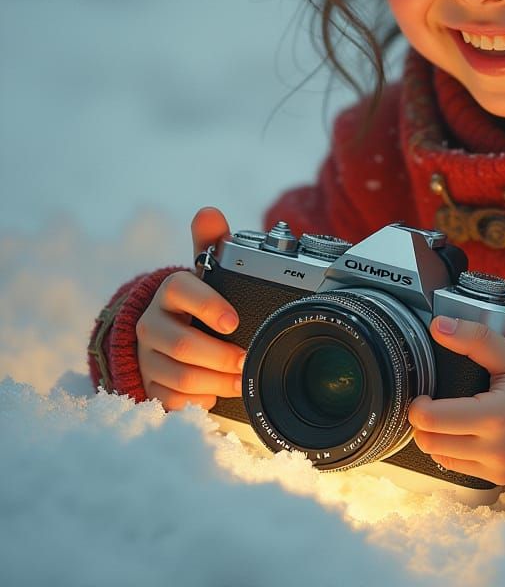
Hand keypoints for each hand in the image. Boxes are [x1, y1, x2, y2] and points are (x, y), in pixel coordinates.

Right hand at [136, 206, 246, 410]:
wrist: (164, 331)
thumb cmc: (195, 300)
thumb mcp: (204, 272)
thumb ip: (212, 244)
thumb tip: (209, 212)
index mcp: (170, 291)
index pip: (182, 291)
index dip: (208, 306)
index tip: (233, 320)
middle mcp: (151, 324)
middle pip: (181, 344)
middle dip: (220, 356)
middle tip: (248, 360)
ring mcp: (148, 357)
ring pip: (179, 376)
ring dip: (216, 382)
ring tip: (242, 380)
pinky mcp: (150, 385)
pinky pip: (172, 401)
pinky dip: (198, 401)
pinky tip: (216, 395)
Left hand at [408, 316, 504, 484]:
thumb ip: (474, 339)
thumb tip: (438, 325)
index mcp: (495, 416)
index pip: (432, 421)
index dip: (418, 406)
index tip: (423, 394)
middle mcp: (495, 449)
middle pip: (430, 443)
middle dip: (423, 423)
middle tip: (431, 403)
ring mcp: (498, 468)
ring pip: (441, 459)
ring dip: (436, 438)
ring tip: (449, 415)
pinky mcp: (500, 479)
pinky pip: (460, 470)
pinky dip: (454, 451)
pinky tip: (465, 431)